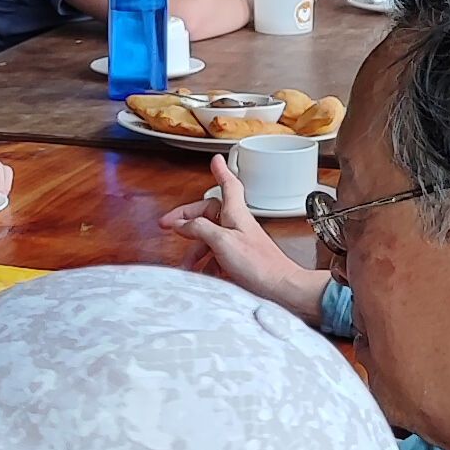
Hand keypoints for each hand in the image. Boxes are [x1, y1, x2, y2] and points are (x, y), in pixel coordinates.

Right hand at [161, 159, 330, 318]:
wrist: (279, 288)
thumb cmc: (258, 264)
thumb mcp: (222, 241)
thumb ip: (199, 228)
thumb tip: (182, 223)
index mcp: (235, 214)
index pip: (229, 186)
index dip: (221, 172)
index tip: (215, 161)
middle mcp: (237, 225)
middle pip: (208, 214)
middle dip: (187, 220)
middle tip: (169, 224)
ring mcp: (238, 242)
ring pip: (209, 238)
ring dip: (194, 248)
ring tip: (185, 261)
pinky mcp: (239, 259)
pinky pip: (216, 255)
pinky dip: (205, 262)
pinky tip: (201, 272)